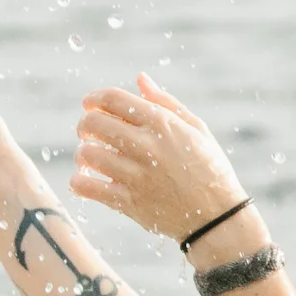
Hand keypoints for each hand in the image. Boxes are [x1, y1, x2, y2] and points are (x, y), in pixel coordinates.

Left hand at [71, 75, 249, 239]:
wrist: (217, 217)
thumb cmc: (209, 169)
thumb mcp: (196, 129)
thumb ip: (166, 102)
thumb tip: (140, 78)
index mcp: (162, 124)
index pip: (113, 99)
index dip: (94, 98)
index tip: (89, 104)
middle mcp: (147, 146)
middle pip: (93, 123)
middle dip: (84, 124)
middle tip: (87, 132)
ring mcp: (136, 175)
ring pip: (87, 154)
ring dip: (82, 153)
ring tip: (89, 158)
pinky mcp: (128, 202)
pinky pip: (87, 187)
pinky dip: (79, 181)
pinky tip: (86, 179)